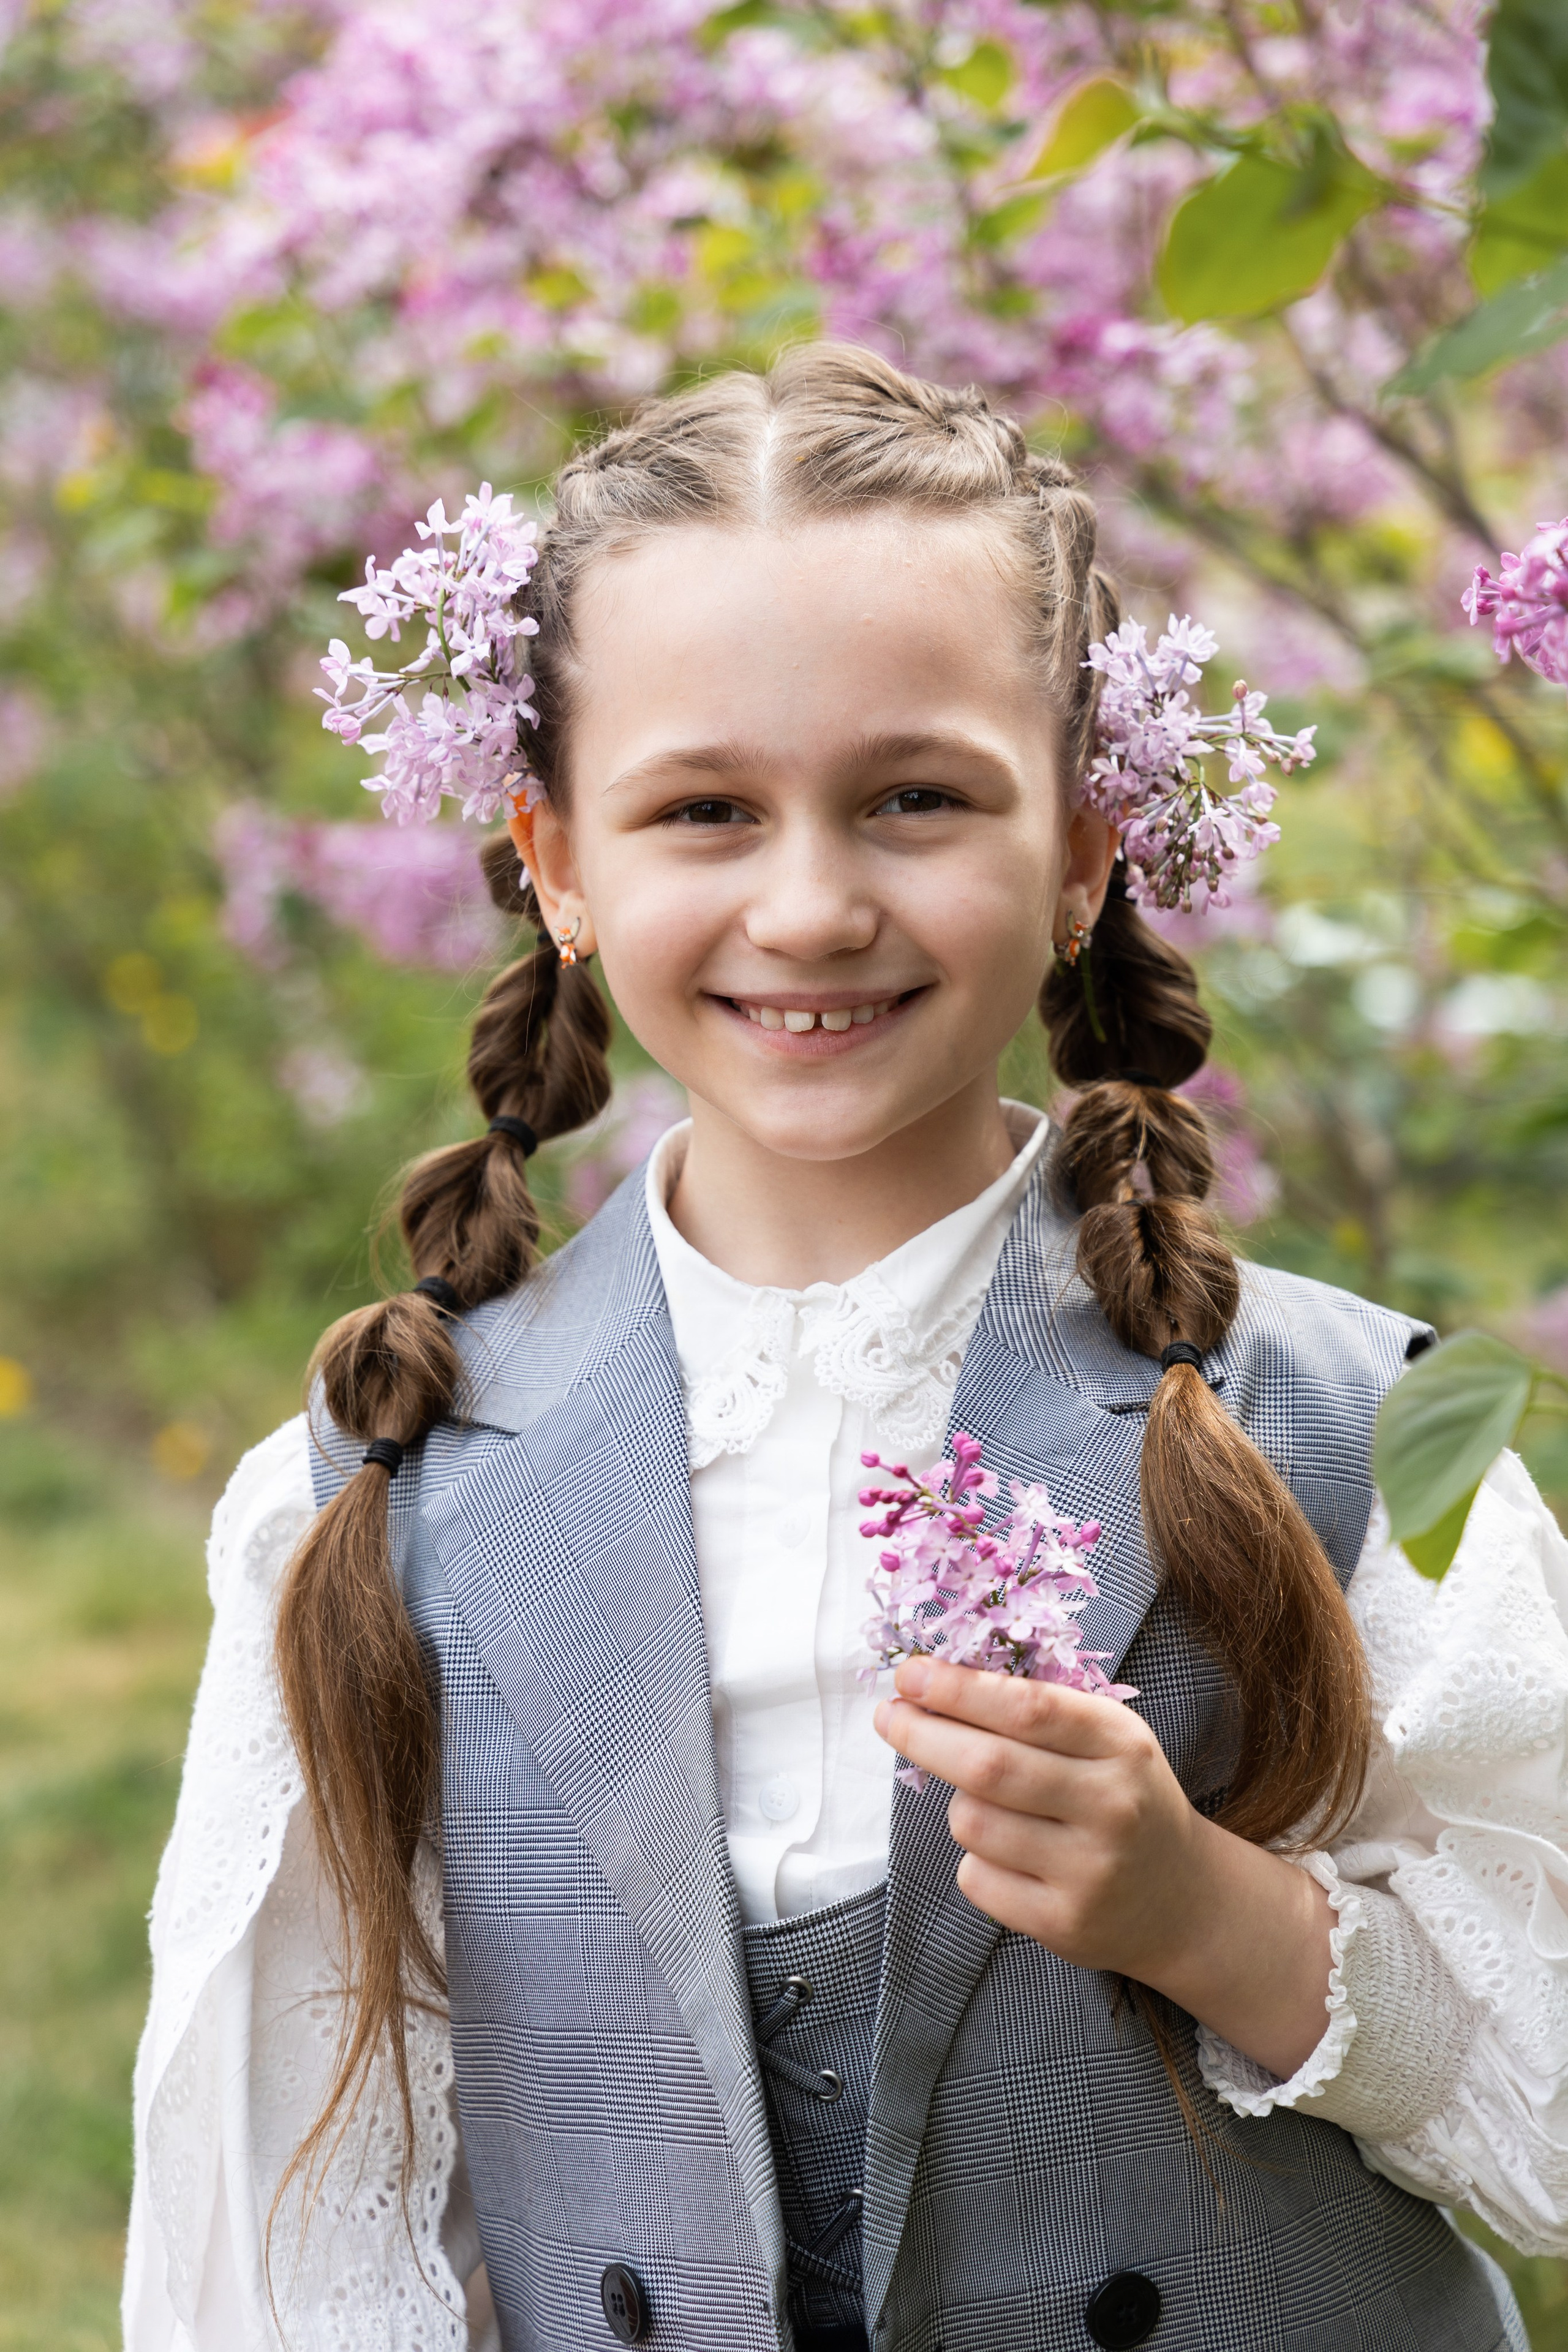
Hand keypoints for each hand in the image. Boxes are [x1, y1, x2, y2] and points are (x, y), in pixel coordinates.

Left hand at [874, 1654, 1334, 2080]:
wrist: (1181, 1900)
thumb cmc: (1122, 1798)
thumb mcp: (1105, 1740)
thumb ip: (1036, 1710)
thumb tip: (935, 1682)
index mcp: (1121, 1743)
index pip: (1026, 1707)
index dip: (958, 1687)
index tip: (908, 1673)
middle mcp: (1111, 1805)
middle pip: (988, 1765)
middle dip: (923, 1735)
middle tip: (888, 1716)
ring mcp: (1090, 1870)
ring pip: (973, 1822)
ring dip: (958, 1805)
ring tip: (988, 1805)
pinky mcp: (1065, 1924)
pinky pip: (977, 1879)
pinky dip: (974, 1860)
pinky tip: (1011, 1858)